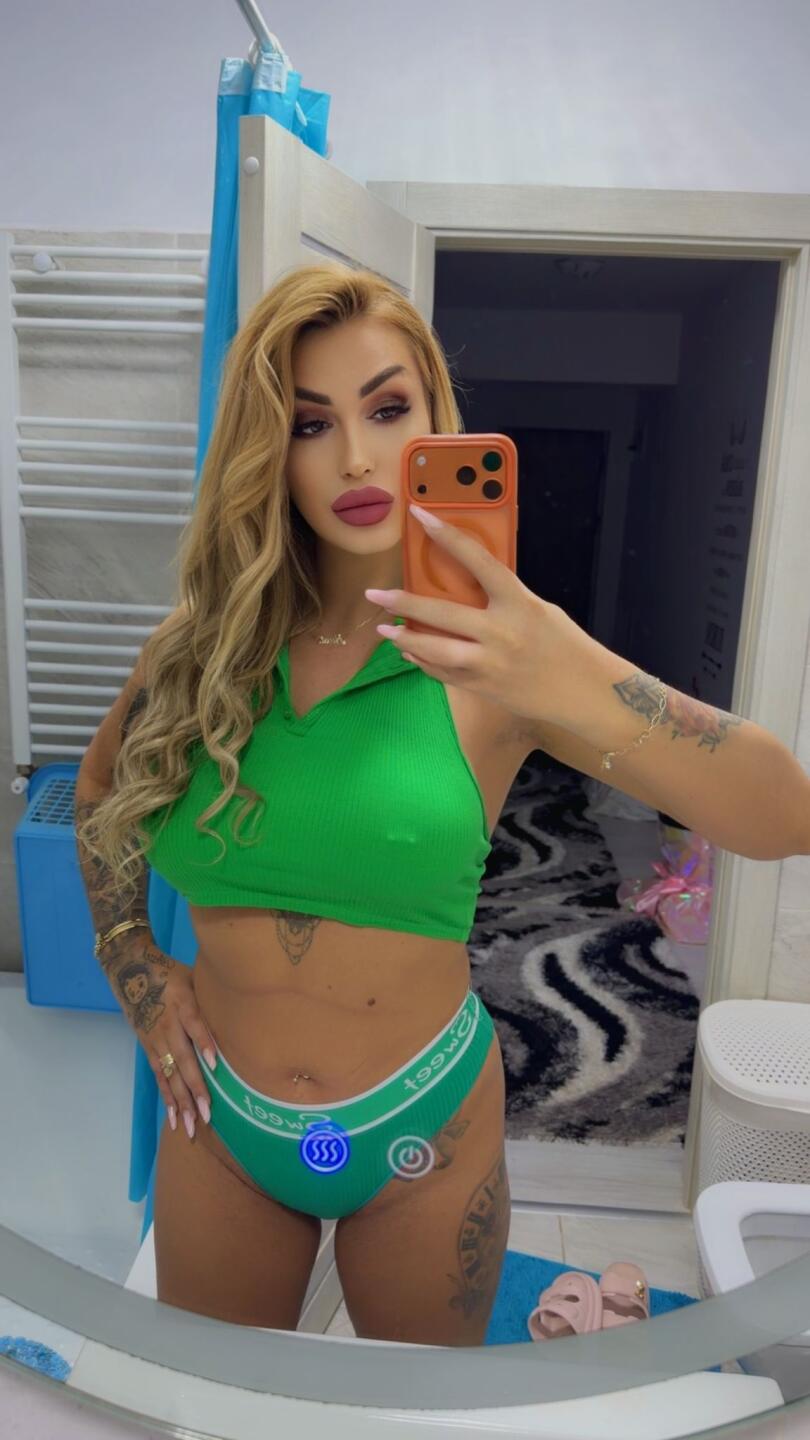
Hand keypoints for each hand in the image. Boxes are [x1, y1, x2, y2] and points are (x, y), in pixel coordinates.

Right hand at [103, 935, 216, 1138]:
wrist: (130, 969)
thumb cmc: (172, 973)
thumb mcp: (194, 976)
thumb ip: (211, 997)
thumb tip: (243, 1011)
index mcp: (182, 1002)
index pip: (194, 1024)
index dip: (203, 1043)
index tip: (215, 1063)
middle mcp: (167, 1025)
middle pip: (182, 1059)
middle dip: (195, 1088)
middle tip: (208, 1113)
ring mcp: (155, 1039)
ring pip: (170, 1075)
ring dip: (181, 1102)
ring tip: (192, 1126)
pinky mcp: (149, 1048)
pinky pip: (159, 1077)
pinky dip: (167, 1098)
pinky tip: (174, 1118)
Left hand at [365, 504, 602, 729]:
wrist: (585, 692)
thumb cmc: (566, 646)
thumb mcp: (539, 610)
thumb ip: (504, 599)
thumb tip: (468, 589)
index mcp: (518, 603)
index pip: (478, 561)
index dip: (446, 535)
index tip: (418, 515)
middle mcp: (501, 633)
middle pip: (441, 614)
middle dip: (403, 603)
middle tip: (374, 594)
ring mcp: (490, 664)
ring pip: (435, 650)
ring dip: (405, 639)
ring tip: (385, 630)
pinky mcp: (484, 687)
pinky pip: (445, 673)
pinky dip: (424, 661)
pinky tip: (410, 652)